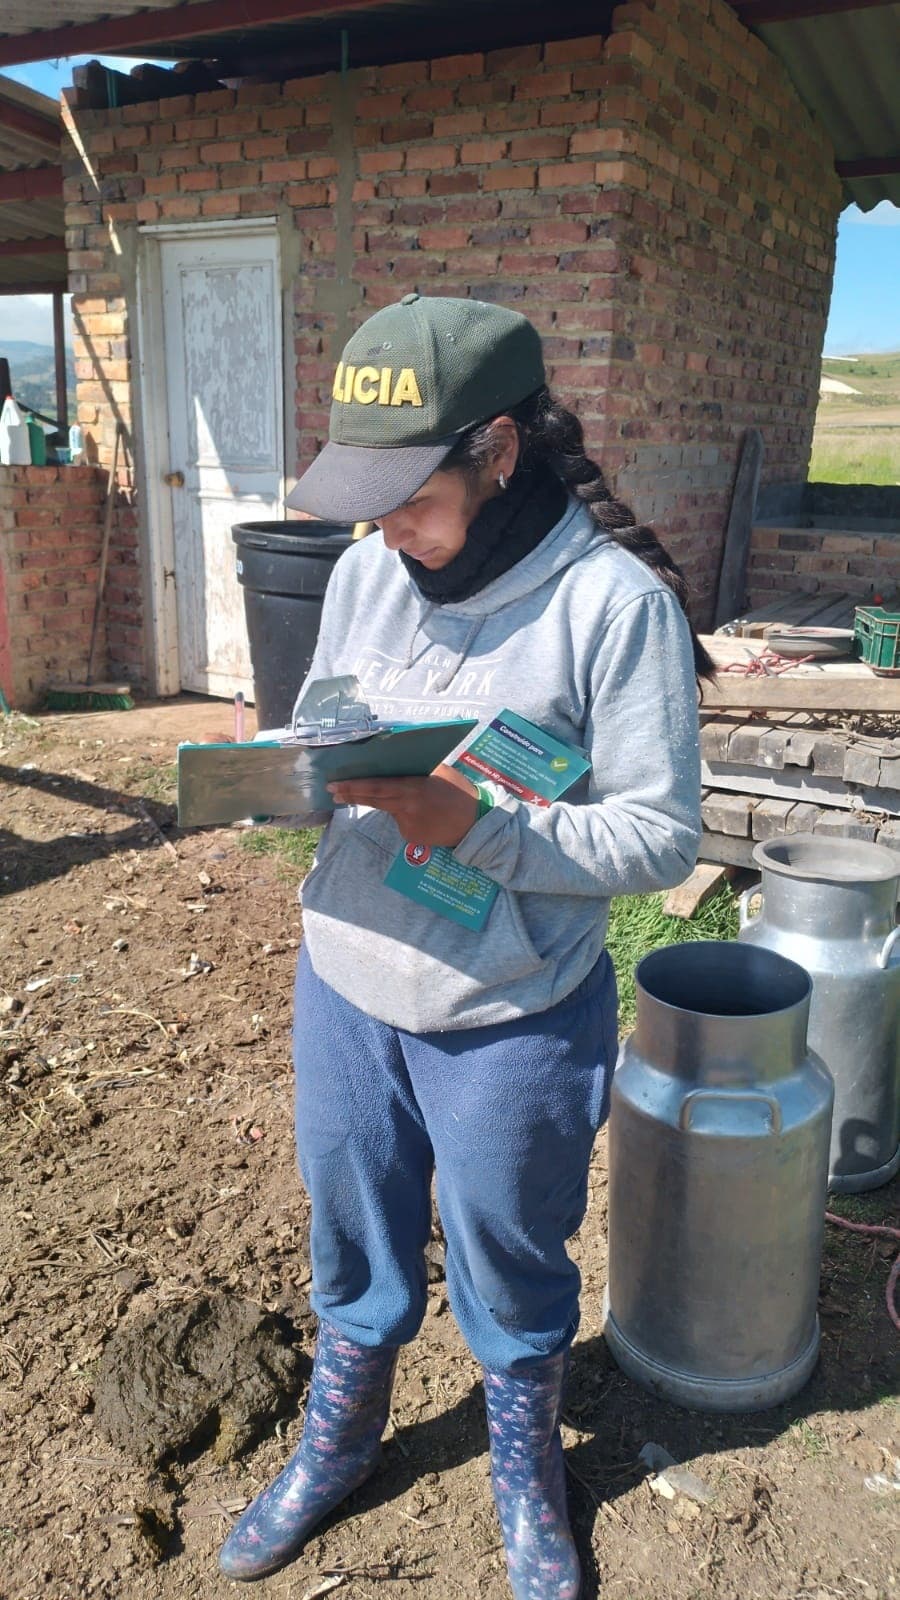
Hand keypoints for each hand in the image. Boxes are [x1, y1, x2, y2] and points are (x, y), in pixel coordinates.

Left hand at [327, 763, 478, 846]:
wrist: (475, 823)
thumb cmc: (459, 792)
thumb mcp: (440, 772)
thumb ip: (416, 768)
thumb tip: (393, 761)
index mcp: (412, 787)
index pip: (376, 786)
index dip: (353, 785)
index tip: (335, 784)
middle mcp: (406, 807)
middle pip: (373, 800)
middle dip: (351, 794)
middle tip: (333, 792)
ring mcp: (407, 825)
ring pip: (390, 810)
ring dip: (392, 804)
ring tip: (422, 802)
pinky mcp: (411, 837)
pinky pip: (401, 822)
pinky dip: (406, 816)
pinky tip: (426, 816)